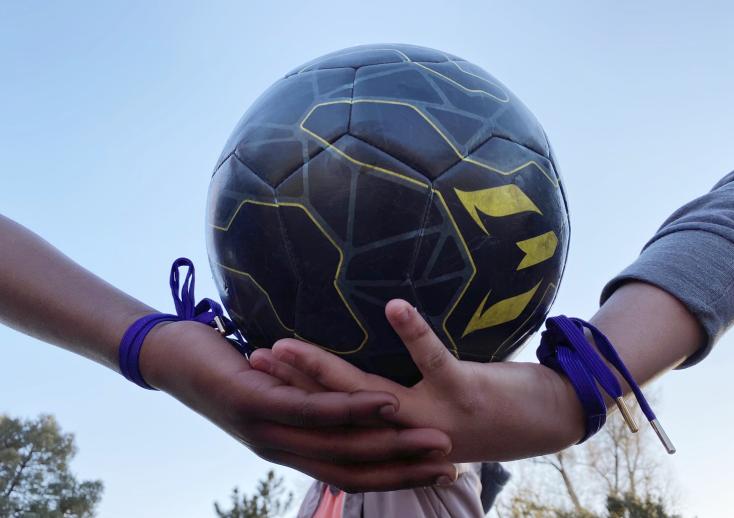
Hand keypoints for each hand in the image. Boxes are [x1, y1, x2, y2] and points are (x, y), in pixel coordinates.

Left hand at [139, 319, 456, 491]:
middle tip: (453, 464)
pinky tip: (387, 400)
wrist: (171, 357)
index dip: (397, 478)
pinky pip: (311, 410)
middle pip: (353, 469)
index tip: (440, 472)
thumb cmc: (230, 371)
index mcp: (289, 450)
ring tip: (435, 439)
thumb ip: (310, 407)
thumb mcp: (276, 395)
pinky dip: (353, 409)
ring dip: (392, 443)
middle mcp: (281, 450)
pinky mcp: (255, 405)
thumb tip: (350, 404)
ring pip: (339, 445)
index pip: (350, 475)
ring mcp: (266, 431)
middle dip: (406, 469)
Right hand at [251, 300, 585, 462]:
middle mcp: (407, 433)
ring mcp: (435, 417)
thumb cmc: (485, 405)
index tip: (253, 373)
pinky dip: (413, 333)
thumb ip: (394, 394)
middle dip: (289, 384)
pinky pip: (433, 360)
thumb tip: (355, 377)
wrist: (547, 422)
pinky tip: (393, 306)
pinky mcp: (465, 394)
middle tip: (250, 360)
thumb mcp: (432, 405)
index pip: (331, 415)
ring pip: (369, 394)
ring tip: (288, 344)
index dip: (290, 394)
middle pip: (336, 409)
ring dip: (325, 368)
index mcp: (396, 432)